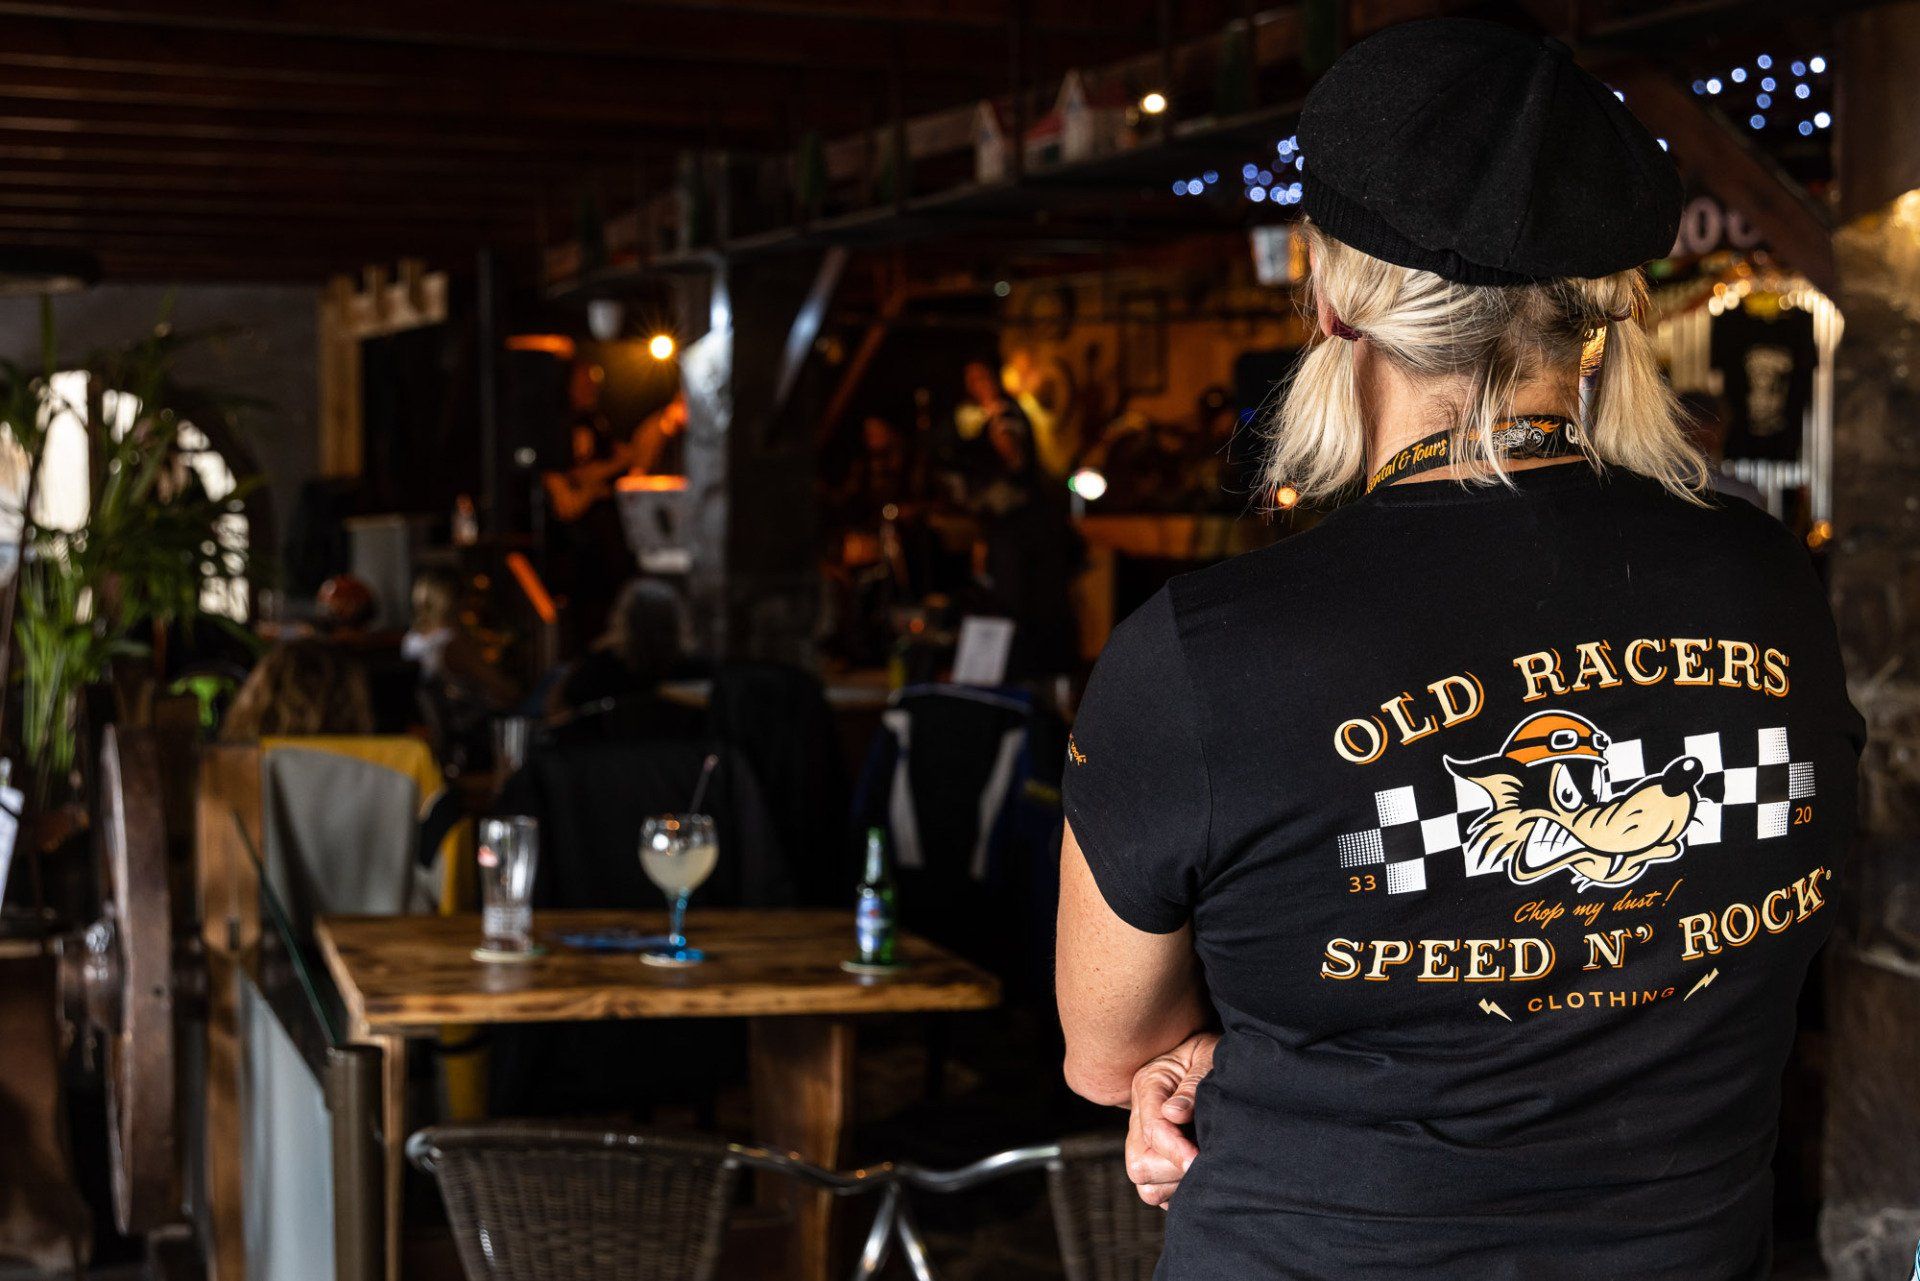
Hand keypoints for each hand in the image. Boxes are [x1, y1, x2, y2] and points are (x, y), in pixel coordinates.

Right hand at [1124, 1031, 1218, 1208]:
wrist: (1206, 1052)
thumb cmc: (1209, 1052)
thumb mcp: (1206, 1056)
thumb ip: (1192, 1084)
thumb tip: (1175, 1114)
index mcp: (1148, 1085)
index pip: (1151, 1130)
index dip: (1175, 1150)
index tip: (1199, 1159)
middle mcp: (1139, 1115)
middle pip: (1139, 1165)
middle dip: (1174, 1169)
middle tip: (1206, 1160)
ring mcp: (1142, 1139)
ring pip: (1145, 1183)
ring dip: (1175, 1183)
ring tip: (1204, 1166)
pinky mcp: (1153, 1157)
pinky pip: (1156, 1191)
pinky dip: (1176, 1191)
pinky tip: (1198, 1174)